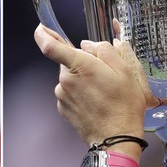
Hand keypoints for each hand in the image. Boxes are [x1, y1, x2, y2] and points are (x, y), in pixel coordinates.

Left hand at [34, 24, 150, 143]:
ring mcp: (62, 96)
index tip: (41, 28)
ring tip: (102, 93)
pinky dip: (80, 94)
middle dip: (82, 63)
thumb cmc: (123, 105)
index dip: (43, 34)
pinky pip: (69, 93)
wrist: (117, 138)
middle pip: (68, 62)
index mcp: (80, 66)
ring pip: (70, 78)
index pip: (50, 46)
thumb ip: (104, 50)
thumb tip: (88, 45)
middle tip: (103, 75)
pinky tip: (96, 103)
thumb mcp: (124, 70)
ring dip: (82, 80)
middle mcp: (66, 80)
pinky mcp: (63, 108)